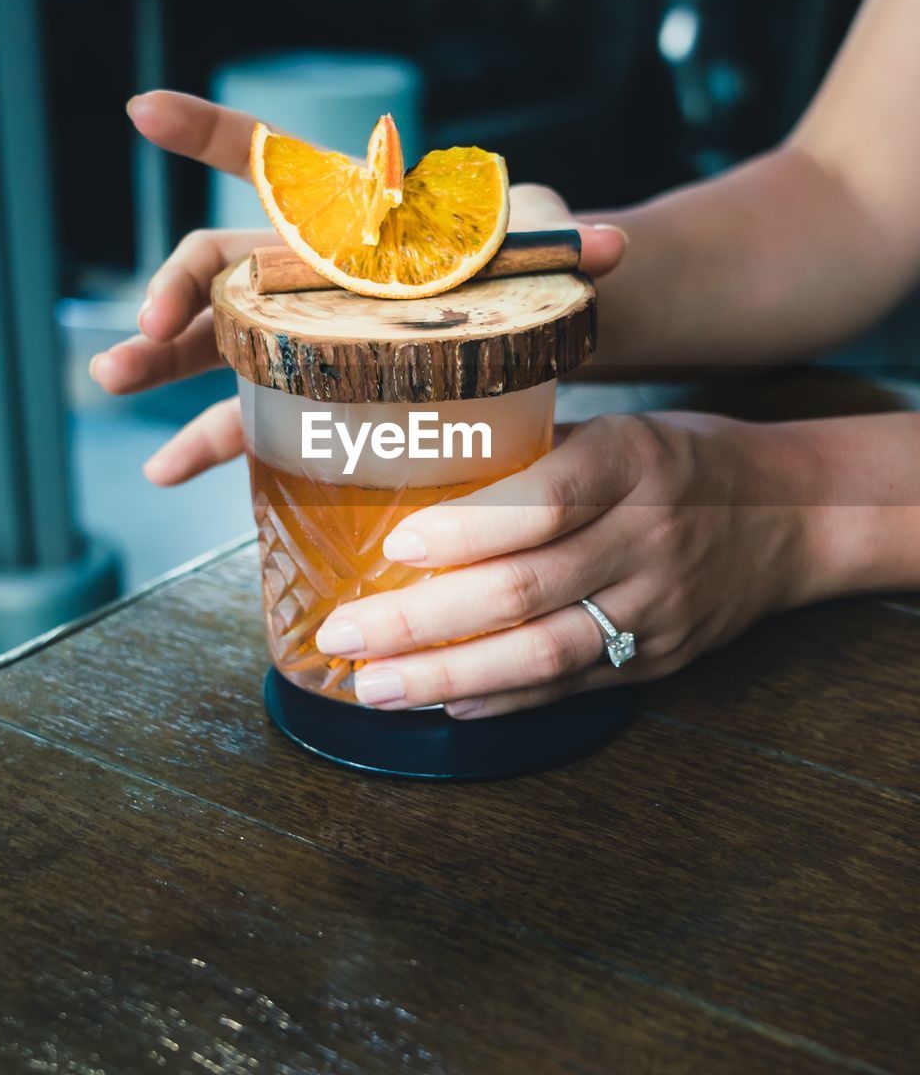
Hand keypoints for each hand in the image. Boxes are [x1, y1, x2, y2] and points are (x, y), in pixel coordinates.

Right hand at [90, 90, 628, 485]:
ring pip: (218, 344)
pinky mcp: (314, 391)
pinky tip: (171, 467)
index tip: (144, 111)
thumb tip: (616, 246)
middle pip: (221, 268)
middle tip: (147, 328)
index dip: (209, 135)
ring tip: (113, 379)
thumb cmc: (521, 263)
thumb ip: (561, 234)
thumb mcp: (536, 239)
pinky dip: (211, 438)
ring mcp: (304, 334)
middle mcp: (310, 272)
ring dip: (163, 361)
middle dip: (172, 289)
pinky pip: (251, 413)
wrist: (528, 320)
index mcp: (348, 218)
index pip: (270, 165)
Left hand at [314, 413, 816, 714]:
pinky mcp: (663, 657)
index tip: (392, 548)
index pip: (542, 501)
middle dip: (422, 621)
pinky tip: (446, 703)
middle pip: (525, 591)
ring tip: (374, 686)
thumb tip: (418, 475)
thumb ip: (532, 458)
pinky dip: (504, 698)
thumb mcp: (617, 429)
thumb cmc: (677, 459)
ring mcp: (659, 607)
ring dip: (448, 676)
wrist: (786, 516)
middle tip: (345, 633)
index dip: (464, 529)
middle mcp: (648, 537)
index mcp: (632, 462)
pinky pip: (574, 685)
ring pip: (543, 654)